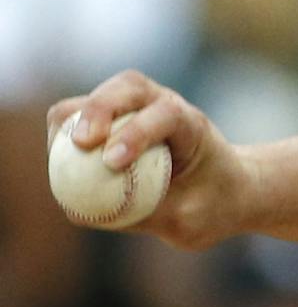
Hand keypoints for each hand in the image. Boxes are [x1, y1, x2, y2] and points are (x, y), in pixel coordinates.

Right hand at [46, 71, 250, 250]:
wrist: (228, 188)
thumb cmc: (212, 204)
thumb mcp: (189, 220)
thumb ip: (142, 215)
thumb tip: (79, 211)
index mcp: (194, 127)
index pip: (167, 114)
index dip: (137, 133)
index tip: (112, 162)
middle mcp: (167, 105)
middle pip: (129, 86)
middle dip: (100, 109)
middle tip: (81, 143)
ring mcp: (141, 106)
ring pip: (103, 93)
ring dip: (77, 116)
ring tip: (61, 150)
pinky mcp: (118, 117)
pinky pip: (85, 113)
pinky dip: (68, 129)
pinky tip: (60, 157)